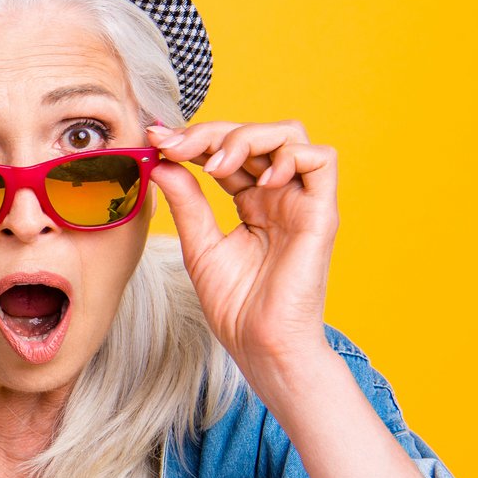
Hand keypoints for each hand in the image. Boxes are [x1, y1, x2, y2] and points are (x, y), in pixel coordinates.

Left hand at [148, 118, 337, 382]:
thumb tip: (161, 160)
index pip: (227, 150)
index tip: (156, 138)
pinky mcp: (322, 213)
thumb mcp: (199, 245)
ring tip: (214, 165)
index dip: (194, 138)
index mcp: (251, 200)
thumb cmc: (235, 305)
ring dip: (247, 137)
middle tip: (174, 146)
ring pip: (289, 136)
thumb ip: (186, 201)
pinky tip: (258, 179)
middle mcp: (278, 195)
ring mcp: (301, 201)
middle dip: (210, 132)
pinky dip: (289, 156)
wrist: (260, 345)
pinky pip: (322, 160)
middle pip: (255, 134)